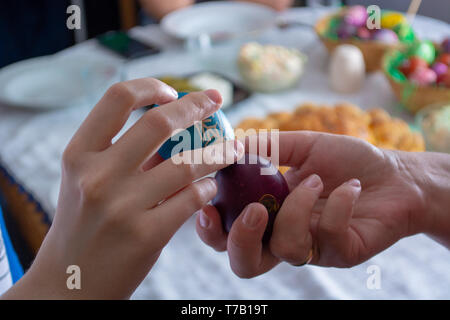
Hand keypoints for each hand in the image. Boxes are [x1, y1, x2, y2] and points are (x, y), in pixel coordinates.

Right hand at [4, 78, 243, 298]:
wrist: (70, 282)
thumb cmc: (84, 225)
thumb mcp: (88, 182)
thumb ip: (125, 154)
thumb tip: (176, 123)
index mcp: (78, 154)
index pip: (117, 98)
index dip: (151, 86)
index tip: (172, 91)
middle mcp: (96, 176)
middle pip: (159, 121)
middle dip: (196, 105)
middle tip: (216, 101)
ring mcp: (121, 206)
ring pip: (186, 163)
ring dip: (217, 152)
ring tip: (232, 149)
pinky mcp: (146, 235)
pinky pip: (192, 199)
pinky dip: (208, 189)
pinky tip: (210, 189)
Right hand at [196, 131, 429, 277]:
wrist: (395, 174)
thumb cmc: (347, 161)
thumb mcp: (304, 145)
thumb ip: (268, 146)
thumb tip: (232, 144)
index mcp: (268, 213)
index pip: (228, 233)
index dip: (211, 229)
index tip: (208, 205)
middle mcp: (284, 235)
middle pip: (245, 263)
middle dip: (240, 239)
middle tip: (256, 210)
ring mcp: (313, 248)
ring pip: (285, 250)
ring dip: (297, 209)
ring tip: (316, 181)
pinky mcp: (342, 253)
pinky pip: (327, 236)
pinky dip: (338, 204)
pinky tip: (353, 186)